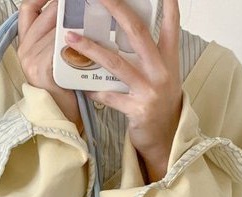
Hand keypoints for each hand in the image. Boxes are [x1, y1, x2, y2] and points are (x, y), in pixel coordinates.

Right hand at [18, 0, 81, 130]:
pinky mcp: (42, 68)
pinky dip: (78, 39)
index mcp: (26, 44)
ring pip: (57, 26)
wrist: (61, 119)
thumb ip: (58, 37)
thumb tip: (77, 12)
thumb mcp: (57, 60)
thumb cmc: (65, 90)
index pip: (28, 8)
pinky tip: (91, 39)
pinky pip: (60, 43)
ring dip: (79, 21)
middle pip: (47, 13)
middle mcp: (24, 50)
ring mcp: (31, 59)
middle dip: (69, 6)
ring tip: (96, 19)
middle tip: (88, 6)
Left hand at [65, 0, 182, 181]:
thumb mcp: (161, 74)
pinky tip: (78, 85)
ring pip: (116, 63)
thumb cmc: (159, 102)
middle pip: (137, 32)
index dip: (166, 4)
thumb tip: (126, 32)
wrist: (166, 137)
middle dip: (117, 9)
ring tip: (70, 37)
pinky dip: (92, 90)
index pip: (170, 24)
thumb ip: (149, 54)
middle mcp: (161, 70)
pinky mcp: (137, 110)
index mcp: (169, 58)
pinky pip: (108, 96)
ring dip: (90, 49)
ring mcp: (149, 90)